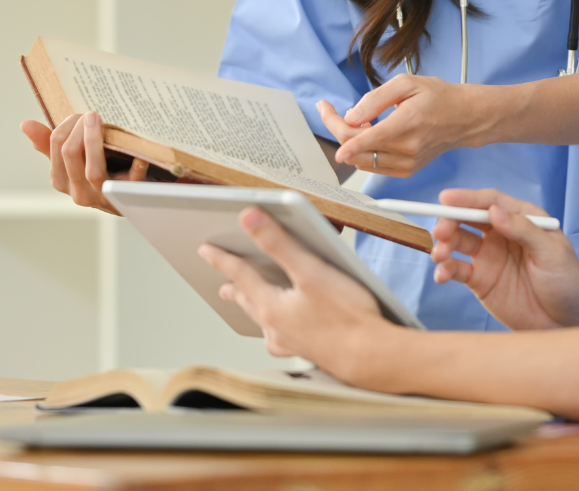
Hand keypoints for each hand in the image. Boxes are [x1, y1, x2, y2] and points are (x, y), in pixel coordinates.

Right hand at [20, 112, 146, 215]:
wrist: (131, 200)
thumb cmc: (98, 173)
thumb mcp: (72, 161)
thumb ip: (49, 144)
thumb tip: (25, 124)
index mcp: (62, 180)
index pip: (55, 147)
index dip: (65, 125)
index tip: (77, 114)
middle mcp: (79, 192)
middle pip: (70, 154)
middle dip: (78, 128)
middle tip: (90, 114)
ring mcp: (103, 196)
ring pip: (93, 171)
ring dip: (94, 141)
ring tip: (98, 119)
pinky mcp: (128, 196)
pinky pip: (130, 183)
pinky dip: (135, 167)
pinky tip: (138, 154)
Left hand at [198, 208, 398, 379]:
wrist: (371, 359)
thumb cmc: (348, 317)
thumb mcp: (311, 271)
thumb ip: (279, 243)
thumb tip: (249, 219)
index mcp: (271, 306)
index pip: (240, 276)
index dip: (223, 259)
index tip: (207, 251)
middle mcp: (276, 327)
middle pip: (249, 301)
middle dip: (235, 288)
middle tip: (222, 283)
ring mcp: (291, 342)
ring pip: (264, 321)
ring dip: (255, 308)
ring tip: (250, 304)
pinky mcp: (309, 351)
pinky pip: (282, 338)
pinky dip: (277, 328)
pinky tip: (285, 331)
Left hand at [318, 75, 512, 175]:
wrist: (464, 118)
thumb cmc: (438, 97)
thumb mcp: (408, 84)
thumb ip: (377, 99)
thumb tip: (351, 115)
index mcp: (409, 123)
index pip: (370, 138)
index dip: (343, 138)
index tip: (325, 122)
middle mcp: (408, 148)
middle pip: (358, 148)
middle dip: (337, 128)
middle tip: (329, 110)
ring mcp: (407, 164)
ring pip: (362, 160)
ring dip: (350, 141)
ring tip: (358, 120)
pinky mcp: (406, 171)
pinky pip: (373, 165)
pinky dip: (362, 151)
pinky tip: (368, 133)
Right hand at [430, 188, 578, 330]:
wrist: (567, 325)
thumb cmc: (568, 283)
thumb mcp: (552, 253)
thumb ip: (524, 230)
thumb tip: (493, 211)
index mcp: (523, 219)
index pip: (491, 202)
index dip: (468, 198)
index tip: (446, 199)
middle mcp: (502, 234)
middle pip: (469, 219)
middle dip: (450, 221)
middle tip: (440, 231)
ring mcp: (490, 257)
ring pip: (459, 242)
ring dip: (444, 244)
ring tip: (439, 255)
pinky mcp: (481, 280)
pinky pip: (457, 269)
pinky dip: (445, 269)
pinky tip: (441, 275)